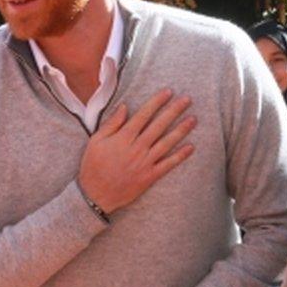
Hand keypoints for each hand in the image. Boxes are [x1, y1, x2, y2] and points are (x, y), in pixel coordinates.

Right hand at [78, 89, 195, 213]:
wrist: (95, 195)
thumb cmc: (93, 166)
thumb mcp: (96, 141)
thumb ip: (112, 123)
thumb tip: (125, 106)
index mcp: (123, 137)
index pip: (144, 115)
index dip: (157, 102)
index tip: (168, 92)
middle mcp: (137, 148)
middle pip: (159, 125)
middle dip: (174, 111)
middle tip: (187, 100)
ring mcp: (145, 163)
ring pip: (167, 143)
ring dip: (181, 130)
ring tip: (193, 119)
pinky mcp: (149, 176)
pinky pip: (168, 164)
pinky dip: (180, 156)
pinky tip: (191, 147)